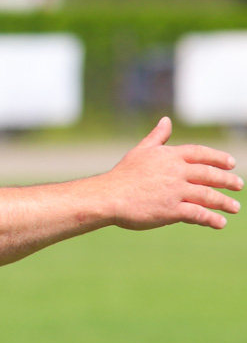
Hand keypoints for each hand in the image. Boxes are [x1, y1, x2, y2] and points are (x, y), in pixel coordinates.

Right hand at [102, 117, 241, 229]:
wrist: (108, 196)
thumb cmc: (122, 174)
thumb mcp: (141, 151)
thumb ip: (157, 137)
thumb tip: (166, 120)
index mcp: (169, 156)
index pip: (201, 153)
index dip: (218, 158)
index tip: (231, 164)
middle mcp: (176, 171)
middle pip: (210, 175)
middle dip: (227, 180)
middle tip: (238, 185)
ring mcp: (175, 191)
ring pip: (209, 195)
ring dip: (224, 202)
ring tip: (234, 207)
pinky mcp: (172, 210)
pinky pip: (198, 214)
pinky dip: (211, 219)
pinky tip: (219, 222)